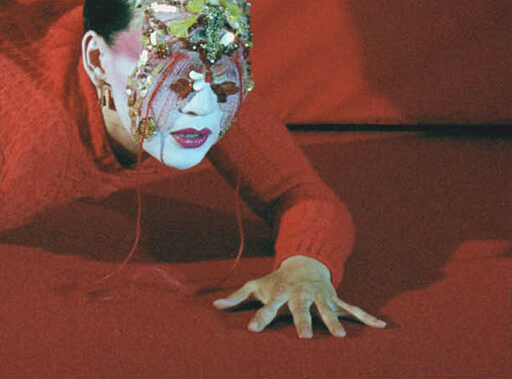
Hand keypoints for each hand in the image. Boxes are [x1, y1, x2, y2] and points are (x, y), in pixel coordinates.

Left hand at [213, 255, 386, 337]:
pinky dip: (368, 317)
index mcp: (281, 293)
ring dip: (334, 322)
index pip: (267, 307)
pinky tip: (382, 327)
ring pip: (328, 310)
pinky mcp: (336, 299)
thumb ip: (238, 297)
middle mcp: (301, 295)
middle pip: (301, 309)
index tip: (252, 330)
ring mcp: (320, 296)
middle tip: (304, 337)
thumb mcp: (257, 285)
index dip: (260, 318)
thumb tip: (214, 305)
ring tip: (341, 337)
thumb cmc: (278, 280)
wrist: (304, 261)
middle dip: (303, 321)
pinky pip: (354, 309)